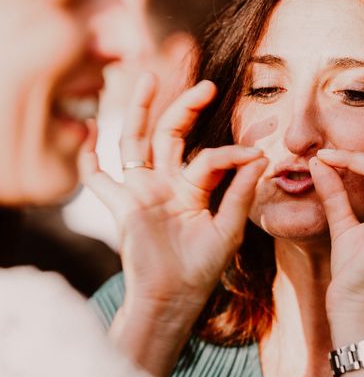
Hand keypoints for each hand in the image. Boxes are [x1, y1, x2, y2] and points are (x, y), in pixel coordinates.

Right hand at [79, 74, 266, 376]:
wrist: (175, 299)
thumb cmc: (203, 267)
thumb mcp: (229, 228)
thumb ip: (241, 194)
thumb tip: (261, 158)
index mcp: (193, 188)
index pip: (210, 157)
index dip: (233, 153)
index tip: (259, 153)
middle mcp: (166, 183)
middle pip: (170, 135)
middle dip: (186, 108)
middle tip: (207, 86)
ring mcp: (141, 191)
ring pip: (135, 142)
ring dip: (140, 111)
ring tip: (148, 78)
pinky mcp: (122, 206)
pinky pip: (99, 179)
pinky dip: (89, 158)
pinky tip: (89, 132)